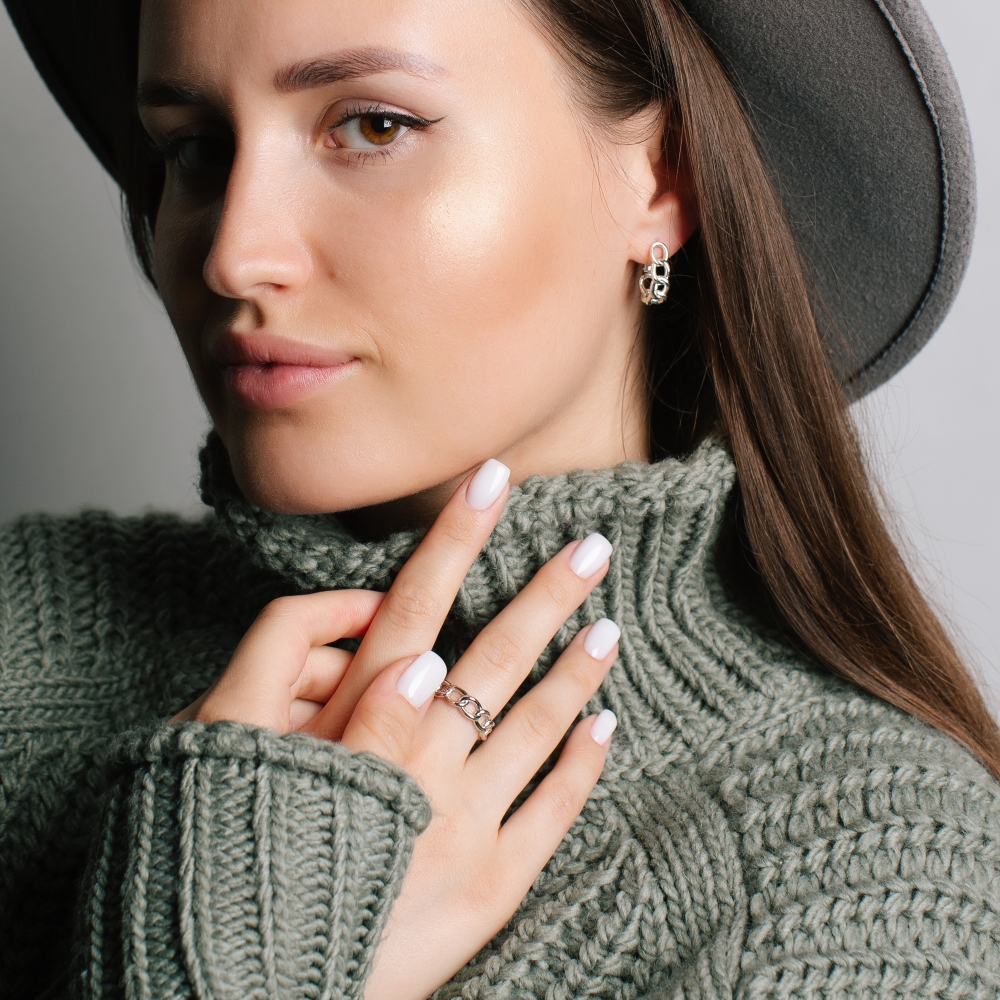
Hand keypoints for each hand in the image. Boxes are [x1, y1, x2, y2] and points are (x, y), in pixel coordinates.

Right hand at [173, 460, 619, 999]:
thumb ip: (348, 716)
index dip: (455, 538)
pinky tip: (606, 727)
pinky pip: (553, 816)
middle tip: (593, 545)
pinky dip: (582, 767)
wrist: (263, 978)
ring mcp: (468, 829)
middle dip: (546, 594)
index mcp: (365, 733)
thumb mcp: (269, 781)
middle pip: (497, 657)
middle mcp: (426, 770)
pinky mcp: (493, 887)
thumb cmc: (257, 870)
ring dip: (576, 671)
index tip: (491, 480)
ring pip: (537, 729)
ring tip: (611, 625)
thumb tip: (413, 658)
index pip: (418, 606)